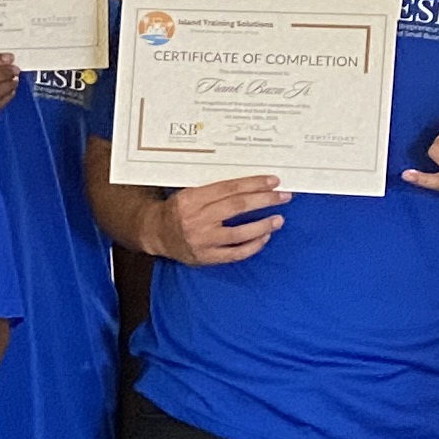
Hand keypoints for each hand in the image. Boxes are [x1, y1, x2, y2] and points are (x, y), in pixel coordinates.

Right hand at [151, 174, 286, 265]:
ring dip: (263, 226)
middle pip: (237, 207)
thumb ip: (214, 190)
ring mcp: (202, 240)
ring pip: (239, 233)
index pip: (229, 189)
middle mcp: (196, 219)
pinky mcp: (206, 257)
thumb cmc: (177, 210)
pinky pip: (235, 253)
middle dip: (264, 200)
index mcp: (191, 199)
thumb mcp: (189, 193)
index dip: (253, 184)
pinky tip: (264, 237)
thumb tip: (250, 184)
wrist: (155, 234)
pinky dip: (253, 246)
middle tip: (283, 196)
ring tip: (278, 219)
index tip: (273, 181)